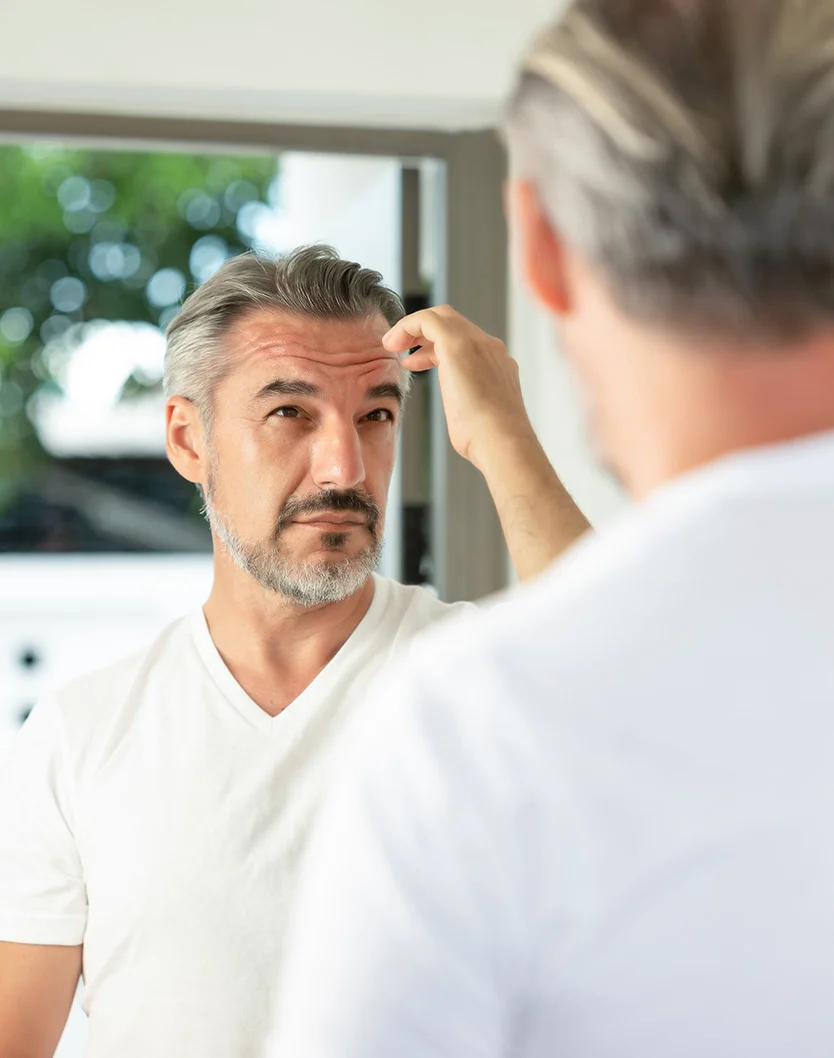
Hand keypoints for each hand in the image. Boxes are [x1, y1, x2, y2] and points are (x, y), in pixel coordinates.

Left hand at [383, 305, 532, 469]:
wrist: (501, 441)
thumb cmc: (486, 441)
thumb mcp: (478, 418)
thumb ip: (469, 407)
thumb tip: (464, 418)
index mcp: (497, 365)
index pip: (465, 341)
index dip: (436, 348)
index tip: (415, 363)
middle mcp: (490, 349)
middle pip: (454, 323)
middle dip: (424, 333)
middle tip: (402, 350)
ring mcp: (477, 343)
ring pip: (441, 316)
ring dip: (412, 328)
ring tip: (391, 345)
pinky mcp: (458, 343)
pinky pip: (427, 320)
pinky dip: (406, 326)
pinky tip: (391, 344)